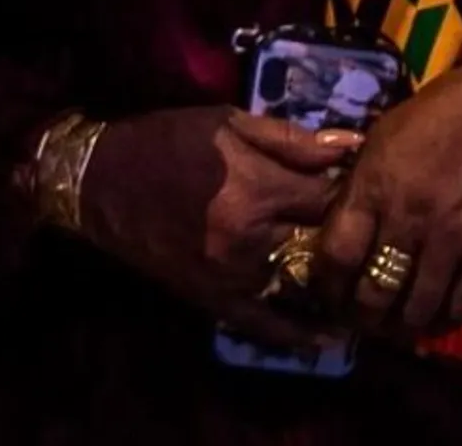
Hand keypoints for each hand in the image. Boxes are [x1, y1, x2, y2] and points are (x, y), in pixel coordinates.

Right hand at [67, 107, 356, 343]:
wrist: (101, 182)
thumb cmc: (166, 142)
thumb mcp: (227, 123)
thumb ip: (291, 139)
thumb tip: (352, 147)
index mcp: (256, 188)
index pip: (330, 198)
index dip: (349, 191)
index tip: (360, 187)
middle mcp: (251, 239)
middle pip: (321, 241)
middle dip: (341, 231)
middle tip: (359, 226)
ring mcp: (234, 276)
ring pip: (302, 283)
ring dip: (326, 276)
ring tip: (353, 272)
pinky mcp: (216, 301)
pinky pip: (268, 326)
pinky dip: (300, 334)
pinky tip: (329, 338)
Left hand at [309, 58, 461, 338]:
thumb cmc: (431, 118)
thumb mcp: (378, 141)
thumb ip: (358, 189)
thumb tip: (334, 233)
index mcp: (375, 186)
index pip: (338, 254)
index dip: (326, 284)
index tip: (326, 292)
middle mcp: (410, 218)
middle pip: (375, 292)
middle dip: (359, 316)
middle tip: (355, 319)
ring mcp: (451, 238)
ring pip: (416, 308)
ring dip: (398, 327)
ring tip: (389, 327)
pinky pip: (459, 304)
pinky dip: (440, 322)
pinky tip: (428, 322)